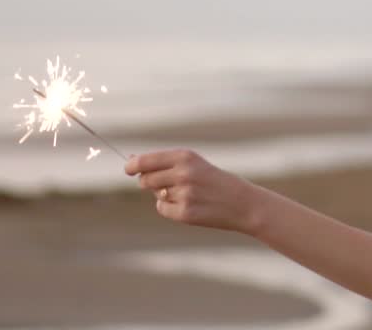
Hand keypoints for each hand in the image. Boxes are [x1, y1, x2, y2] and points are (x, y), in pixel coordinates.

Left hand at [124, 148, 261, 233]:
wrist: (242, 202)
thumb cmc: (214, 180)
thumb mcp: (194, 164)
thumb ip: (164, 163)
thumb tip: (131, 160)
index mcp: (185, 156)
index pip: (145, 161)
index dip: (132, 165)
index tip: (128, 169)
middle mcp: (183, 173)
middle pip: (145, 179)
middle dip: (149, 182)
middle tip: (167, 183)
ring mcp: (184, 194)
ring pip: (156, 194)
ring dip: (164, 194)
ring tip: (187, 194)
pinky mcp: (185, 213)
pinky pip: (163, 209)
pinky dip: (170, 208)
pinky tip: (190, 205)